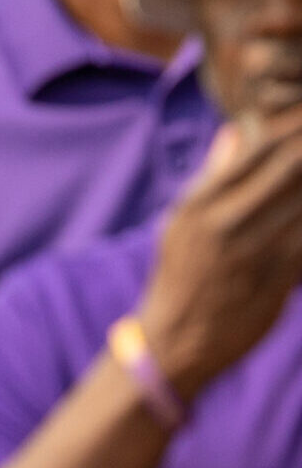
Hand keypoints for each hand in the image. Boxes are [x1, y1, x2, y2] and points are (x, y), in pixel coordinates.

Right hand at [138, 108, 301, 396]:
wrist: (177, 341)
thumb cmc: (182, 275)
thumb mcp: (182, 222)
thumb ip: (213, 176)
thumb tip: (234, 130)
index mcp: (200, 203)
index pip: (258, 146)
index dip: (292, 126)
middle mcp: (226, 222)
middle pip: (291, 165)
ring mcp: (255, 250)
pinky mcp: (280, 277)